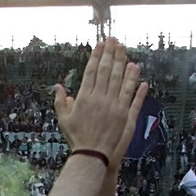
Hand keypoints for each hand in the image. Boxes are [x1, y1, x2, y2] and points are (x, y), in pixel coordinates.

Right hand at [53, 38, 147, 166]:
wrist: (92, 155)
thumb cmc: (77, 138)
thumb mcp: (63, 120)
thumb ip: (61, 102)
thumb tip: (58, 87)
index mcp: (84, 97)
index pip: (92, 71)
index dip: (97, 56)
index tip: (101, 44)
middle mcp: (99, 98)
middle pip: (107, 71)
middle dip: (111, 53)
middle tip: (114, 40)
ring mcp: (113, 106)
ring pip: (120, 79)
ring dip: (123, 63)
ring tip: (125, 50)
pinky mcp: (124, 114)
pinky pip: (131, 95)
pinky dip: (134, 82)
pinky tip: (137, 71)